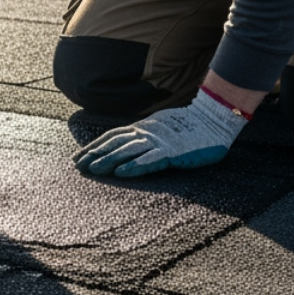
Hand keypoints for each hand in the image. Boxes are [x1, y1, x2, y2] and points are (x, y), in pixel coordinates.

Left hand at [74, 88, 249, 177]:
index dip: (94, 146)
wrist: (215, 120)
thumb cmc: (190, 128)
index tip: (78, 156)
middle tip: (78, 166)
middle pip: (115, 143)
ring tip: (93, 169)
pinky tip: (121, 173)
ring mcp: (159, 142)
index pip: (112, 136)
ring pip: (128, 151)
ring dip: (109, 160)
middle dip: (95, 154)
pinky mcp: (173, 152)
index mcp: (143, 128)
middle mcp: (147, 133)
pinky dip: (134, 166)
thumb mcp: (161, 128)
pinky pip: (150, 160)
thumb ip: (145, 136)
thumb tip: (126, 145)